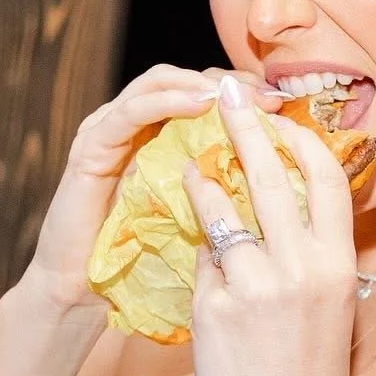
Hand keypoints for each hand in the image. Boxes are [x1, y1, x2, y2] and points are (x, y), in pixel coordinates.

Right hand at [24, 63, 278, 320]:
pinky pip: (129, 113)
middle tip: (268, 96)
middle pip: (190, 80)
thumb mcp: (203, 223)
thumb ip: (232, 195)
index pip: (212, 96)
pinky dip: (165, 102)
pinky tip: (199, 105)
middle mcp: (140, 128)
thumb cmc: (147, 265)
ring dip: (200, 83)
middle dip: (233, 84)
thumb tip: (291, 181)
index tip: (287, 107)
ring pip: (159, 83)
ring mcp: (111, 132)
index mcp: (168, 141)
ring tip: (235, 95)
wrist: (84, 295)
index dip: (250, 96)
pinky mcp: (90, 149)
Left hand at [183, 80, 356, 375]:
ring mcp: (255, 287)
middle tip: (225, 93)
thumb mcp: (328, 308)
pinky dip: (198, 255)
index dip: (300, 138)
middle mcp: (301, 269)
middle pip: (271, 176)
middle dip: (245, 126)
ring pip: (224, 211)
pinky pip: (201, 263)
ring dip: (205, 180)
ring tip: (192, 163)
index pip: (325, 178)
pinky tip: (197, 261)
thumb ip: (310, 257)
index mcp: (338, 266)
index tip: (278, 116)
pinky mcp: (214, 308)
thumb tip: (278, 207)